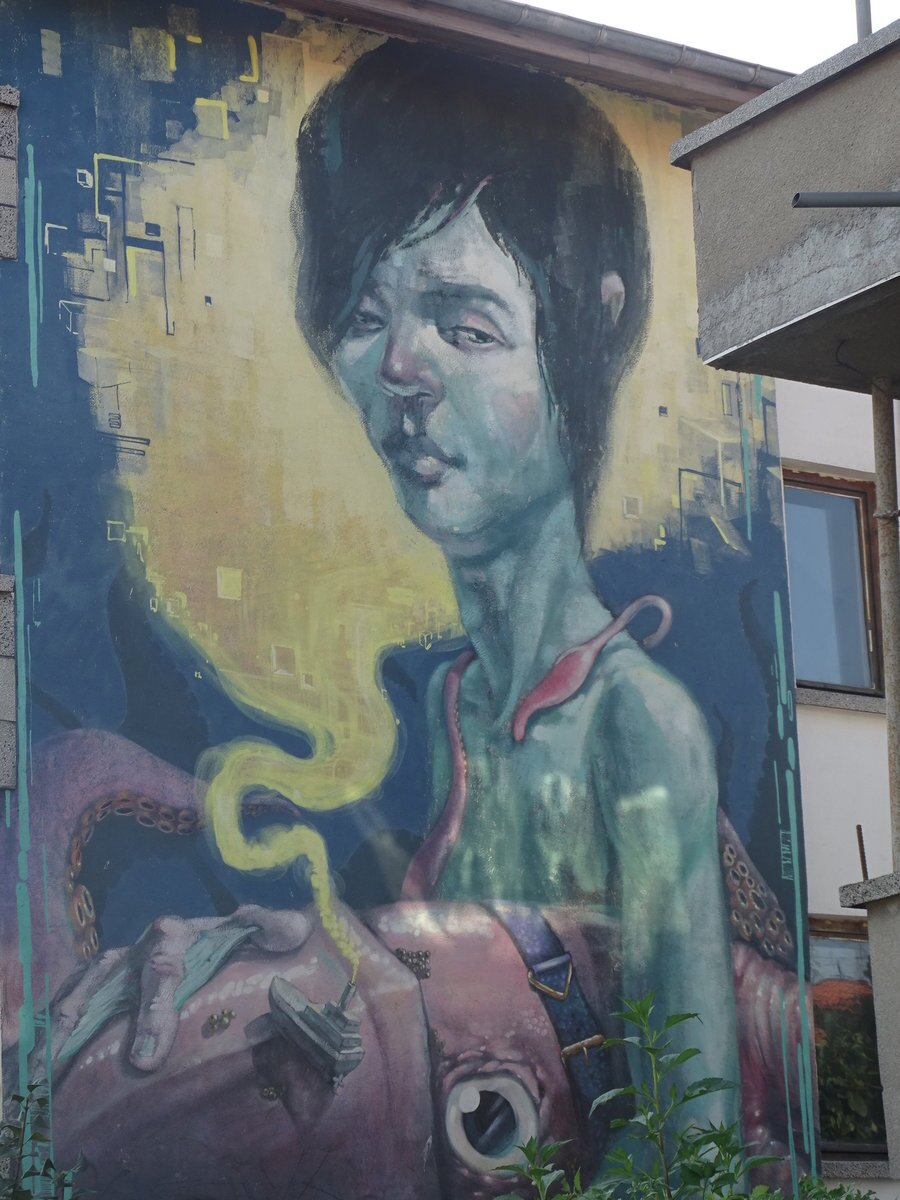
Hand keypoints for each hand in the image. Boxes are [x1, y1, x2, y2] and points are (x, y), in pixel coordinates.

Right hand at [43, 905, 310, 1077]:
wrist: (203, 935)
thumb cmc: (226, 942)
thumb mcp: (250, 930)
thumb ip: (269, 927)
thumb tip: (293, 930)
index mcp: (174, 936)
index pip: (163, 969)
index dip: (152, 1012)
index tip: (147, 1058)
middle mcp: (135, 950)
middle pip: (117, 987)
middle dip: (104, 1034)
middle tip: (113, 1076)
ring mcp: (110, 969)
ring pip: (80, 996)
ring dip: (62, 1034)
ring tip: (46, 1074)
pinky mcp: (92, 986)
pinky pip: (64, 1003)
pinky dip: (47, 1029)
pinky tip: (38, 1061)